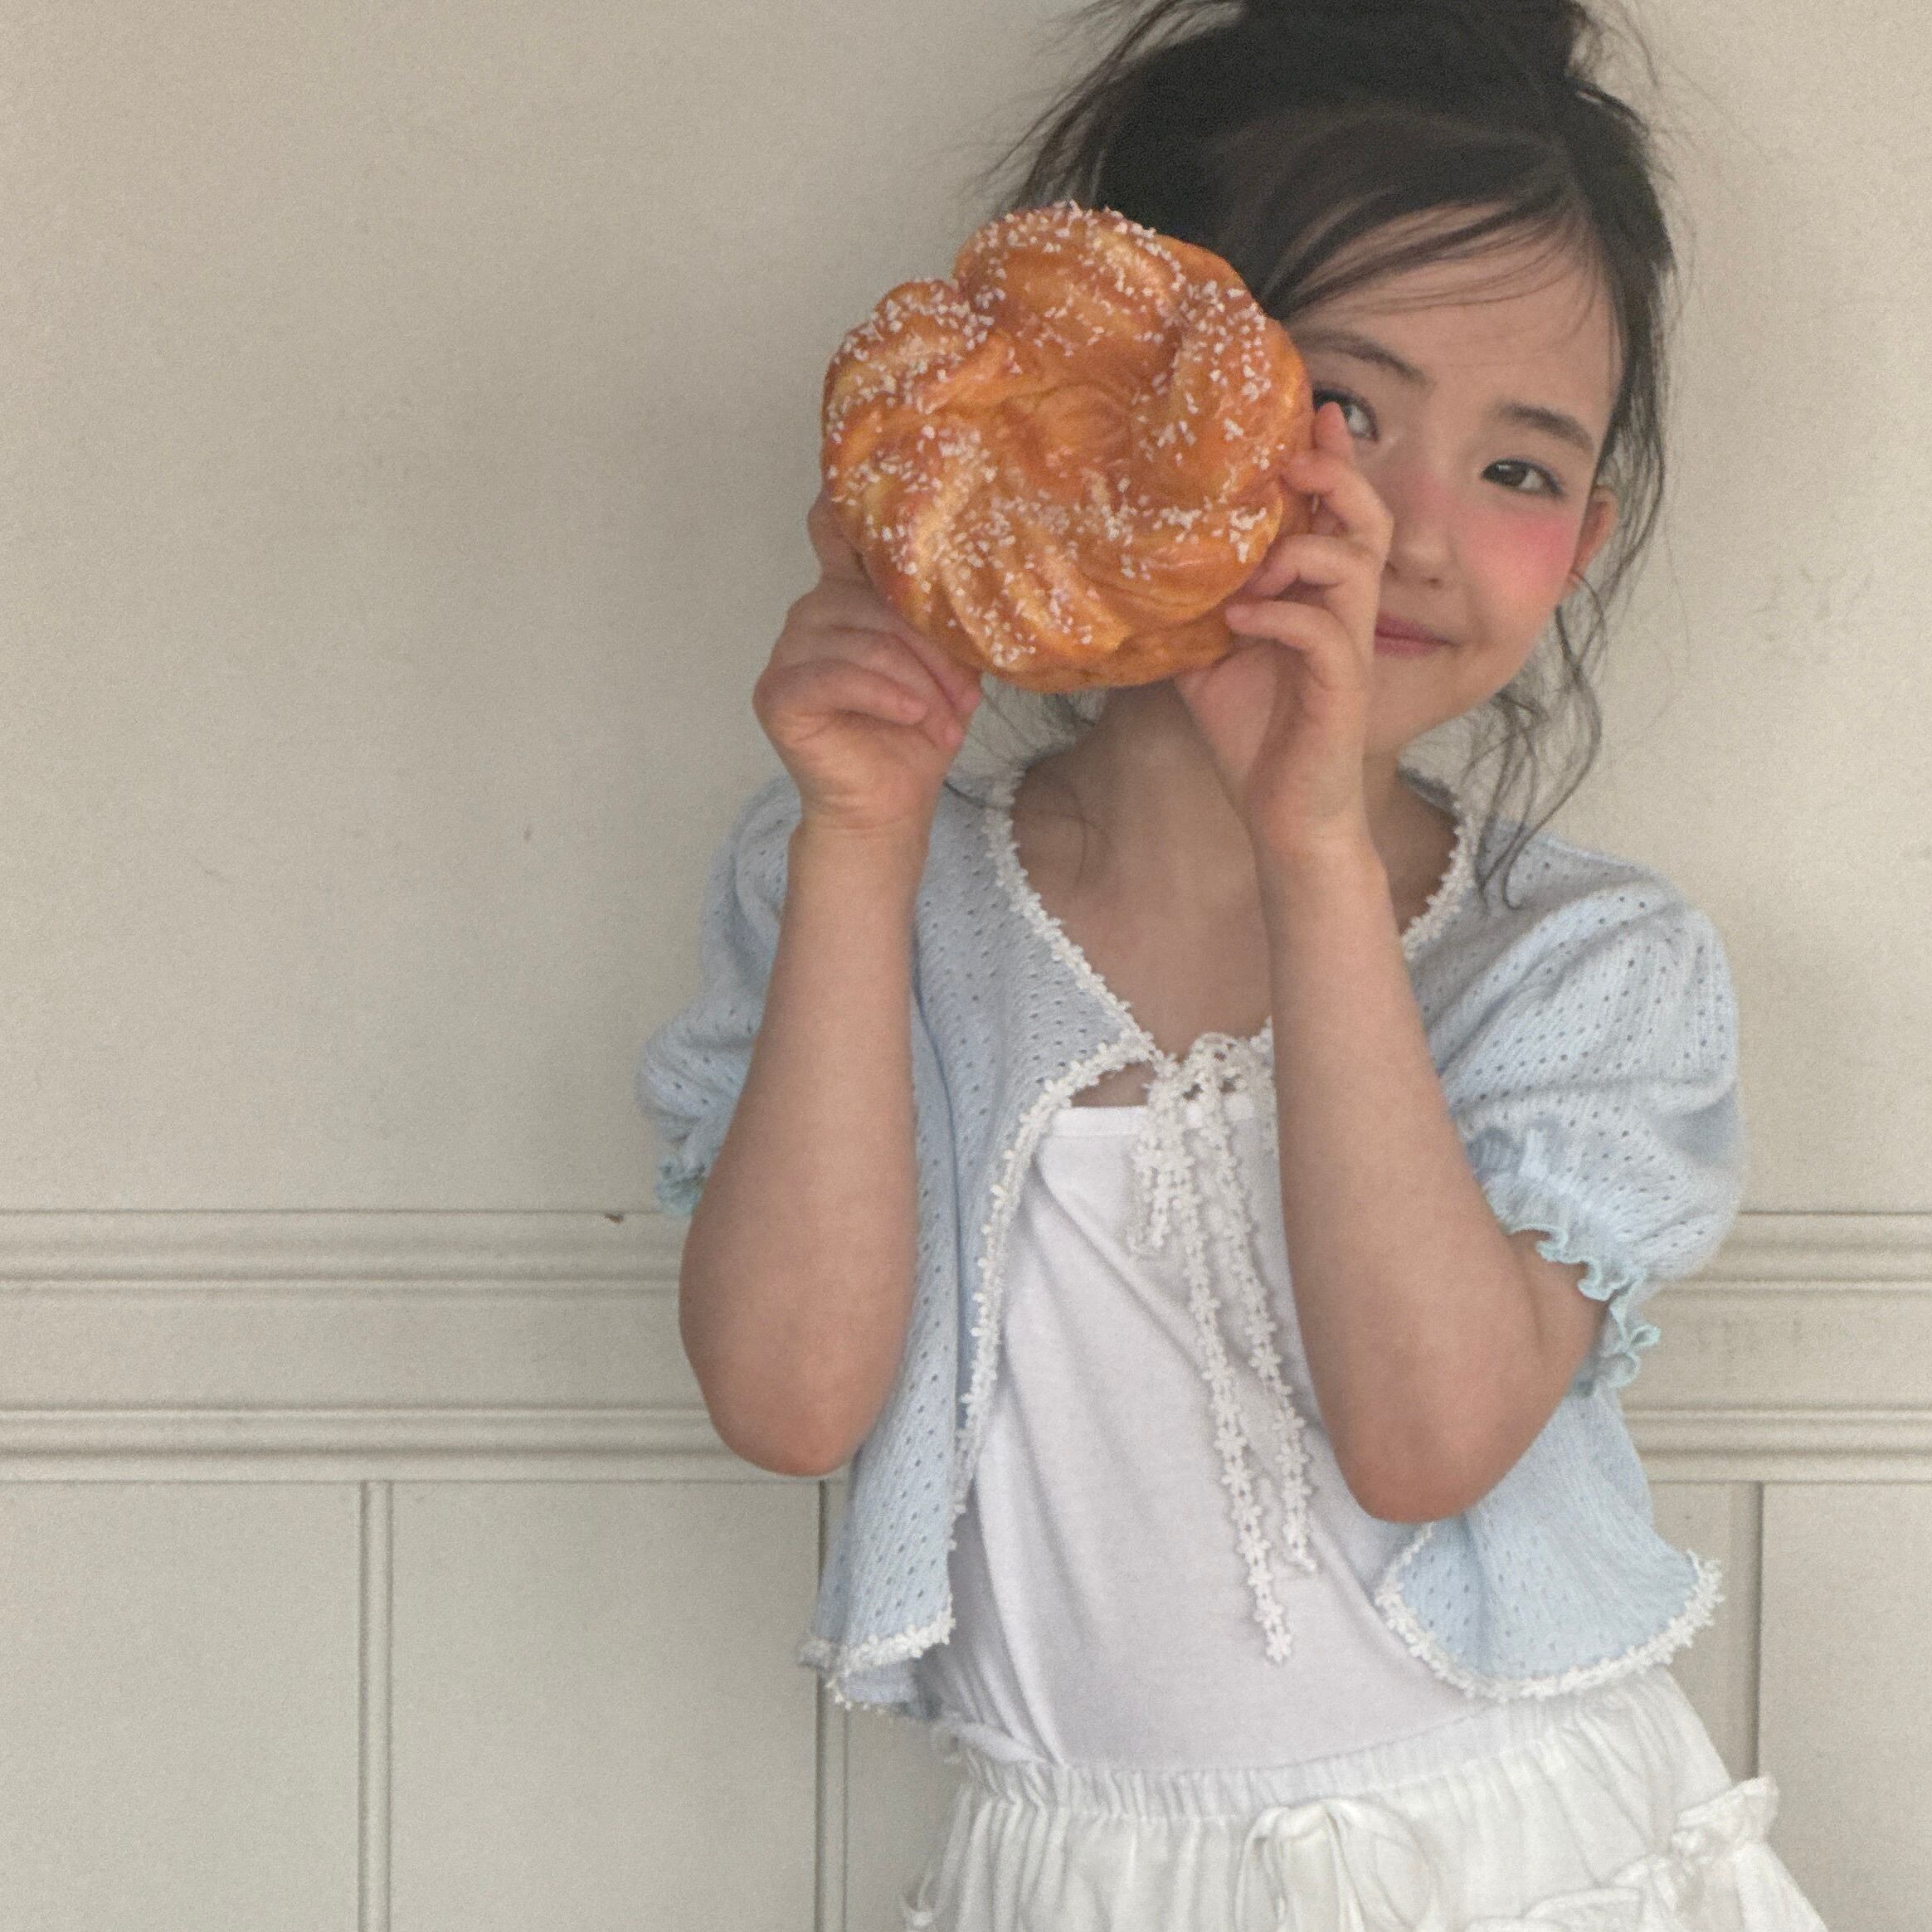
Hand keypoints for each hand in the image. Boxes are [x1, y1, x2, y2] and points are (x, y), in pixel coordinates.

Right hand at [753, 489, 983, 840]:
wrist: (890, 806)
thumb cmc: (918, 733)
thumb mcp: (945, 664)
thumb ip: (937, 616)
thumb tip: (970, 572)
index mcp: (848, 594)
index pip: (837, 532)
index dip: (847, 504)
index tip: (869, 480)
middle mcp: (812, 611)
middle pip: (875, 600)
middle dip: (931, 652)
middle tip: (965, 701)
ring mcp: (788, 652)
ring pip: (863, 640)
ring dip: (916, 684)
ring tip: (942, 722)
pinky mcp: (777, 694)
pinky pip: (835, 675)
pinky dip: (883, 695)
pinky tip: (911, 717)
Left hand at [1170, 403, 1393, 855]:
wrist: (1282, 816)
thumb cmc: (1253, 735)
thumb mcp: (1207, 662)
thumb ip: (1192, 614)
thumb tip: (1137, 573)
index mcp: (1320, 597)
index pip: (1340, 514)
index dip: (1334, 460)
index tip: (1312, 412)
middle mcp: (1345, 613)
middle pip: (1369, 519)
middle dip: (1334, 478)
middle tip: (1288, 463)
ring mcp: (1349, 649)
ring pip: (1354, 565)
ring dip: (1298, 551)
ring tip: (1246, 573)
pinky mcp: (1342, 690)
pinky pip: (1325, 633)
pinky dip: (1280, 617)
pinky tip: (1237, 623)